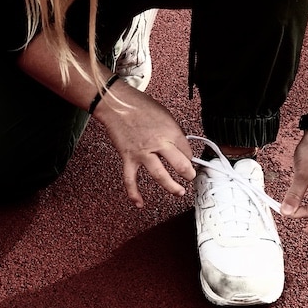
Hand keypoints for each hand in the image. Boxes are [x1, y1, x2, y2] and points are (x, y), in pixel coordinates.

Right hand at [94, 82, 195, 207]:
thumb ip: (173, 131)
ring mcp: (143, 153)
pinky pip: (131, 180)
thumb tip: (180, 144)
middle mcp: (158, 144)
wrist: (116, 104)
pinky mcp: (128, 158)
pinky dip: (134, 194)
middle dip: (189, 174)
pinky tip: (140, 203)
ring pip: (160, 176)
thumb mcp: (165, 114)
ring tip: (179, 192)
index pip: (187, 150)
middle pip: (180, 165)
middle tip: (191, 177)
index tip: (189, 160)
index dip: (190, 157)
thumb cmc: (139, 105)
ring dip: (172, 187)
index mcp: (170, 131)